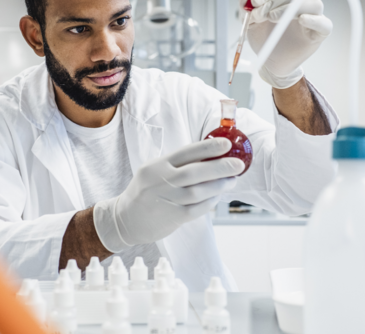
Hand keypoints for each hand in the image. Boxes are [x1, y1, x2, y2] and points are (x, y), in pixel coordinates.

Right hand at [93, 138, 243, 251]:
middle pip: (194, 172)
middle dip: (220, 167)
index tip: (226, 144)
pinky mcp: (173, 217)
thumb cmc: (145, 192)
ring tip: (232, 180)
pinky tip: (218, 196)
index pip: (185, 153)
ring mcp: (167, 200)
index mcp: (156, 166)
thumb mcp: (153, 171)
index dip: (207, 147)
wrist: (126, 219)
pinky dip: (210, 202)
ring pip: (198, 192)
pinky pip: (197, 209)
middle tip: (238, 164)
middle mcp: (161, 181)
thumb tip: (209, 157)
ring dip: (219, 185)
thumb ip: (176, 165)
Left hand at [239, 0, 332, 88]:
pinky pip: (324, 23)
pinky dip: (314, 20)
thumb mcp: (251, 22)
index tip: (255, 1)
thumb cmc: (265, 38)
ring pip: (313, 4)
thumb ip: (248, 7)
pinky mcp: (319, 33)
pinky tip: (301, 20)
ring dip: (290, 8)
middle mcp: (302, 3)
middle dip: (273, 3)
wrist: (269, 60)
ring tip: (272, 18)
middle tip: (258, 16)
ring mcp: (313, 17)